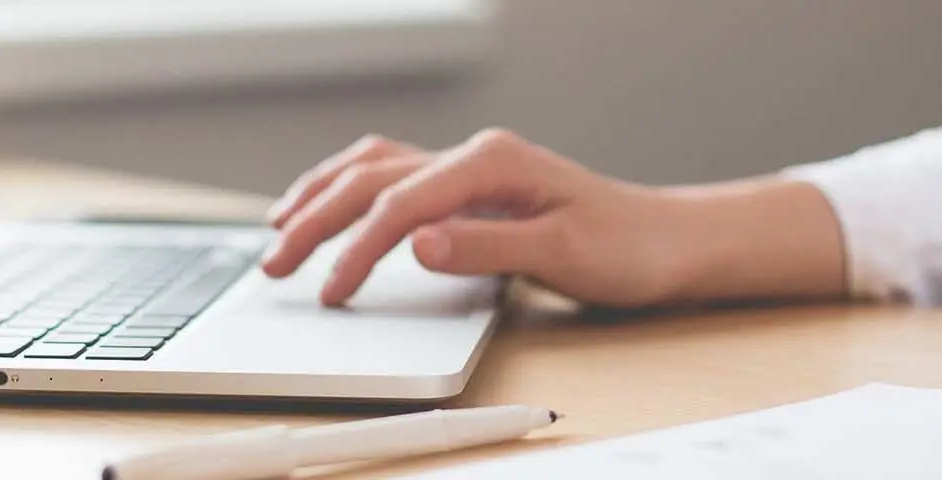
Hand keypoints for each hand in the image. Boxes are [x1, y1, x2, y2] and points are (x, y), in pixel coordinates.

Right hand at [261, 129, 695, 306]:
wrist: (667, 241)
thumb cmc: (625, 246)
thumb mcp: (561, 254)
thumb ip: (485, 247)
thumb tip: (416, 243)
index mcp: (491, 163)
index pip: (400, 203)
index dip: (356, 249)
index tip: (331, 292)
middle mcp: (475, 156)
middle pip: (372, 179)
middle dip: (315, 219)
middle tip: (274, 265)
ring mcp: (471, 168)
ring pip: (374, 168)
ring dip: (322, 195)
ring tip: (278, 228)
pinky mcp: (472, 188)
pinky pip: (394, 177)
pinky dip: (351, 191)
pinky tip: (331, 207)